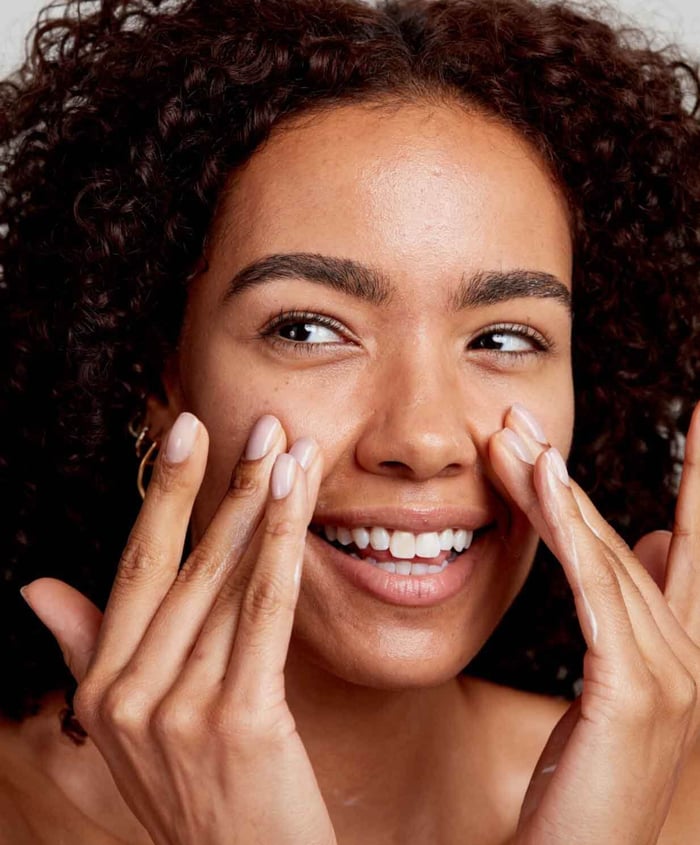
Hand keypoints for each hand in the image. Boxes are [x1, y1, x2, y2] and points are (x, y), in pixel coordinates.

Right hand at [22, 413, 336, 844]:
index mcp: (101, 688)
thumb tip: (35, 587)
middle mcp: (126, 697)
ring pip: (228, 581)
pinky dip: (283, 548)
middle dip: (227, 485)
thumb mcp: (132, 728)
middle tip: (262, 424)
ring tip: (294, 449)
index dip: (162, 496)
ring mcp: (177, 712)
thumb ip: (88, 651)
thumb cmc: (204, 792)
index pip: (134, 569)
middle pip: (185, 564)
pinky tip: (300, 499)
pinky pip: (264, 613)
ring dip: (265, 505)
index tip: (184, 434)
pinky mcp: (237, 722)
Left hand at [490, 403, 699, 844]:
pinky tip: (542, 479)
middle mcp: (686, 653)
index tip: (699, 415)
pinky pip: (592, 588)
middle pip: (621, 537)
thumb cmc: (582, 782)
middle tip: (524, 418)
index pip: (694, 543)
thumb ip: (633, 609)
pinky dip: (567, 527)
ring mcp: (667, 672)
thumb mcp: (612, 685)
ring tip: (514, 435)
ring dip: (554, 488)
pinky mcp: (630, 690)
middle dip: (572, 475)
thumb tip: (652, 538)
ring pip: (601, 553)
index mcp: (680, 649)